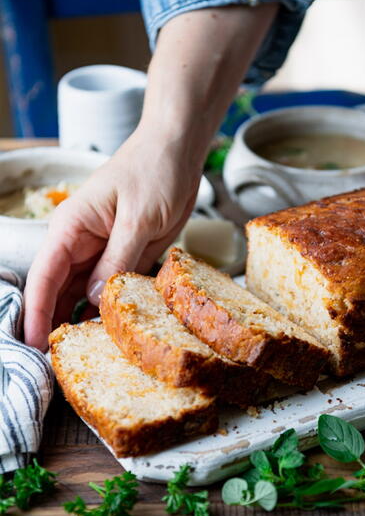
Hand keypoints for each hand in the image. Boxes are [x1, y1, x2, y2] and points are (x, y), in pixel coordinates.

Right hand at [24, 128, 199, 349]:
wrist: (178, 151)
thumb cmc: (154, 171)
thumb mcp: (138, 218)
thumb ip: (117, 260)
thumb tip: (94, 301)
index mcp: (71, 227)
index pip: (44, 276)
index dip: (37, 313)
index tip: (35, 346)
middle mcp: (81, 243)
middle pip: (61, 291)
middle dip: (58, 325)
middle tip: (64, 363)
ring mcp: (103, 251)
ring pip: (86, 293)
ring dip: (87, 320)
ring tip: (91, 355)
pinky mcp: (126, 255)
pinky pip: (113, 287)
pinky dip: (113, 307)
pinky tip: (119, 330)